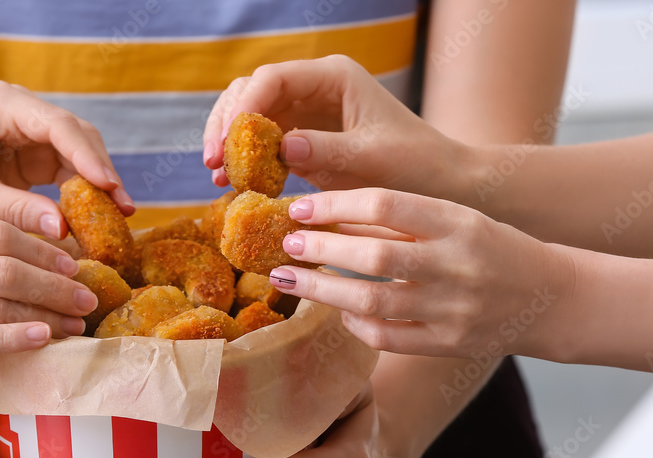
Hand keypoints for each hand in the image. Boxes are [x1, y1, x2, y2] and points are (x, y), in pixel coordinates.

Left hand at [0, 80, 134, 238]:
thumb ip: (18, 212)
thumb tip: (66, 228)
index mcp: (2, 104)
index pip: (59, 126)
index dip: (89, 157)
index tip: (110, 187)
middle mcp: (21, 112)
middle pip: (78, 137)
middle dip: (102, 173)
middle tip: (124, 209)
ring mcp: (31, 134)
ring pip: (81, 156)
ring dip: (100, 187)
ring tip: (120, 218)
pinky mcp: (35, 160)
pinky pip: (71, 176)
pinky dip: (85, 198)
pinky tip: (100, 221)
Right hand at [203, 55, 462, 195]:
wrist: (438, 185)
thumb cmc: (415, 165)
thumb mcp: (371, 159)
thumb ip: (326, 151)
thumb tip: (281, 146)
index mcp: (334, 77)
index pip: (275, 78)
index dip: (245, 106)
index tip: (228, 141)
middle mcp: (316, 88)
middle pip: (253, 91)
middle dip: (228, 123)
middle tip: (214, 162)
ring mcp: (307, 113)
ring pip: (251, 115)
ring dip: (230, 142)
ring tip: (217, 175)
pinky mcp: (304, 140)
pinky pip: (263, 143)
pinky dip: (245, 161)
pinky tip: (232, 185)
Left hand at [266, 188, 575, 358]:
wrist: (552, 298)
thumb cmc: (494, 249)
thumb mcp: (458, 220)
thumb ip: (403, 220)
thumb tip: (330, 216)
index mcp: (459, 222)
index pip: (385, 206)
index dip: (335, 205)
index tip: (300, 207)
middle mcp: (457, 265)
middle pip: (373, 257)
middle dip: (320, 249)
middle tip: (285, 244)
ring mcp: (453, 310)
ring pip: (373, 302)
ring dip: (323, 290)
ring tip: (289, 279)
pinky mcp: (449, 345)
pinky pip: (388, 338)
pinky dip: (356, 325)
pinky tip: (338, 312)